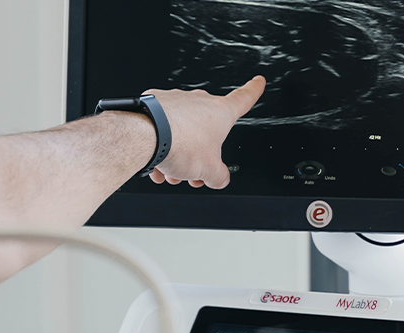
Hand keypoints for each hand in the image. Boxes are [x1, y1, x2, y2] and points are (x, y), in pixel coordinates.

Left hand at [145, 76, 265, 188]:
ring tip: (171, 173)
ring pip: (181, 131)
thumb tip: (219, 178)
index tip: (258, 82)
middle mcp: (198, 102)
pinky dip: (160, 147)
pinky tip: (156, 166)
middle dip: (201, 150)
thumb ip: (219, 176)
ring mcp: (174, 101)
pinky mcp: (152, 104)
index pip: (244, 98)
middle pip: (206, 129)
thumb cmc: (180, 144)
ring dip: (179, 154)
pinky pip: (161, 128)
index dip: (253, 91)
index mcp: (220, 112)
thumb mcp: (210, 170)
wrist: (145, 136)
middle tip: (195, 170)